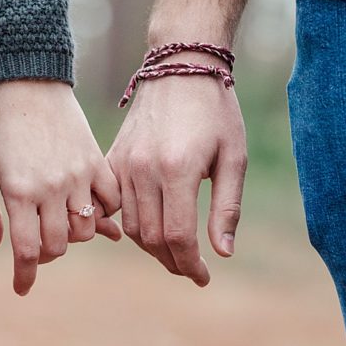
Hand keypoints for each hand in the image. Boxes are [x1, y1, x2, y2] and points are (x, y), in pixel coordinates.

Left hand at [0, 80, 121, 295]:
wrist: (28, 80)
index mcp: (19, 191)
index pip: (28, 250)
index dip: (25, 275)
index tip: (21, 288)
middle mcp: (51, 188)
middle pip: (59, 245)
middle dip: (47, 253)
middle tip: (37, 245)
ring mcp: (78, 175)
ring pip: (86, 229)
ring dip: (73, 235)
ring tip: (61, 224)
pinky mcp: (96, 161)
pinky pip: (111, 201)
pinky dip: (104, 213)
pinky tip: (91, 210)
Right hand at [106, 56, 247, 285]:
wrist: (180, 67)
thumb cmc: (216, 111)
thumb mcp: (233, 158)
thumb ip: (226, 208)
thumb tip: (221, 253)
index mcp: (177, 169)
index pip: (178, 236)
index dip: (191, 264)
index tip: (204, 277)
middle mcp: (144, 169)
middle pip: (152, 238)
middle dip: (173, 261)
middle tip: (192, 270)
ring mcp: (123, 164)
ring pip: (131, 227)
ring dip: (153, 248)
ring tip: (176, 253)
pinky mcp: (112, 159)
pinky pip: (116, 206)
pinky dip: (132, 225)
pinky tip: (152, 230)